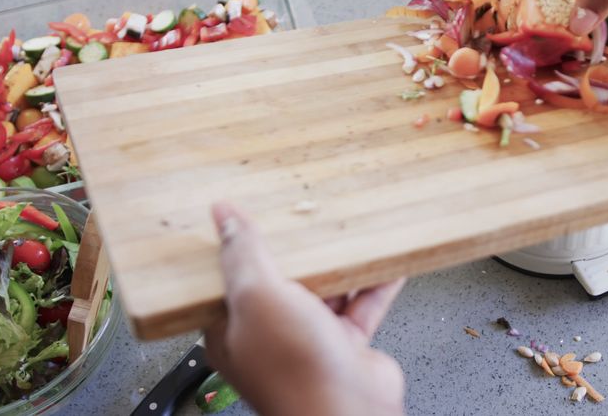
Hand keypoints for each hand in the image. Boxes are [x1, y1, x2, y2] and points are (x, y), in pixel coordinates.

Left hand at [203, 202, 405, 415]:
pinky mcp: (347, 345)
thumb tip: (224, 215)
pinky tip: (383, 258)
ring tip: (349, 228)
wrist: (349, 414)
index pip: (230, 277)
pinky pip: (362, 304)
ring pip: (326, 289)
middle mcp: (271, 336)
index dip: (241, 245)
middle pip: (282, 279)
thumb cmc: (295, 372)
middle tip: (307, 212)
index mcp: (233, 328)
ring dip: (340, 262)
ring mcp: (310, 341)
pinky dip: (375, 281)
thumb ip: (243, 254)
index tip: (253, 213)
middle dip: (298, 249)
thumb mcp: (258, 297)